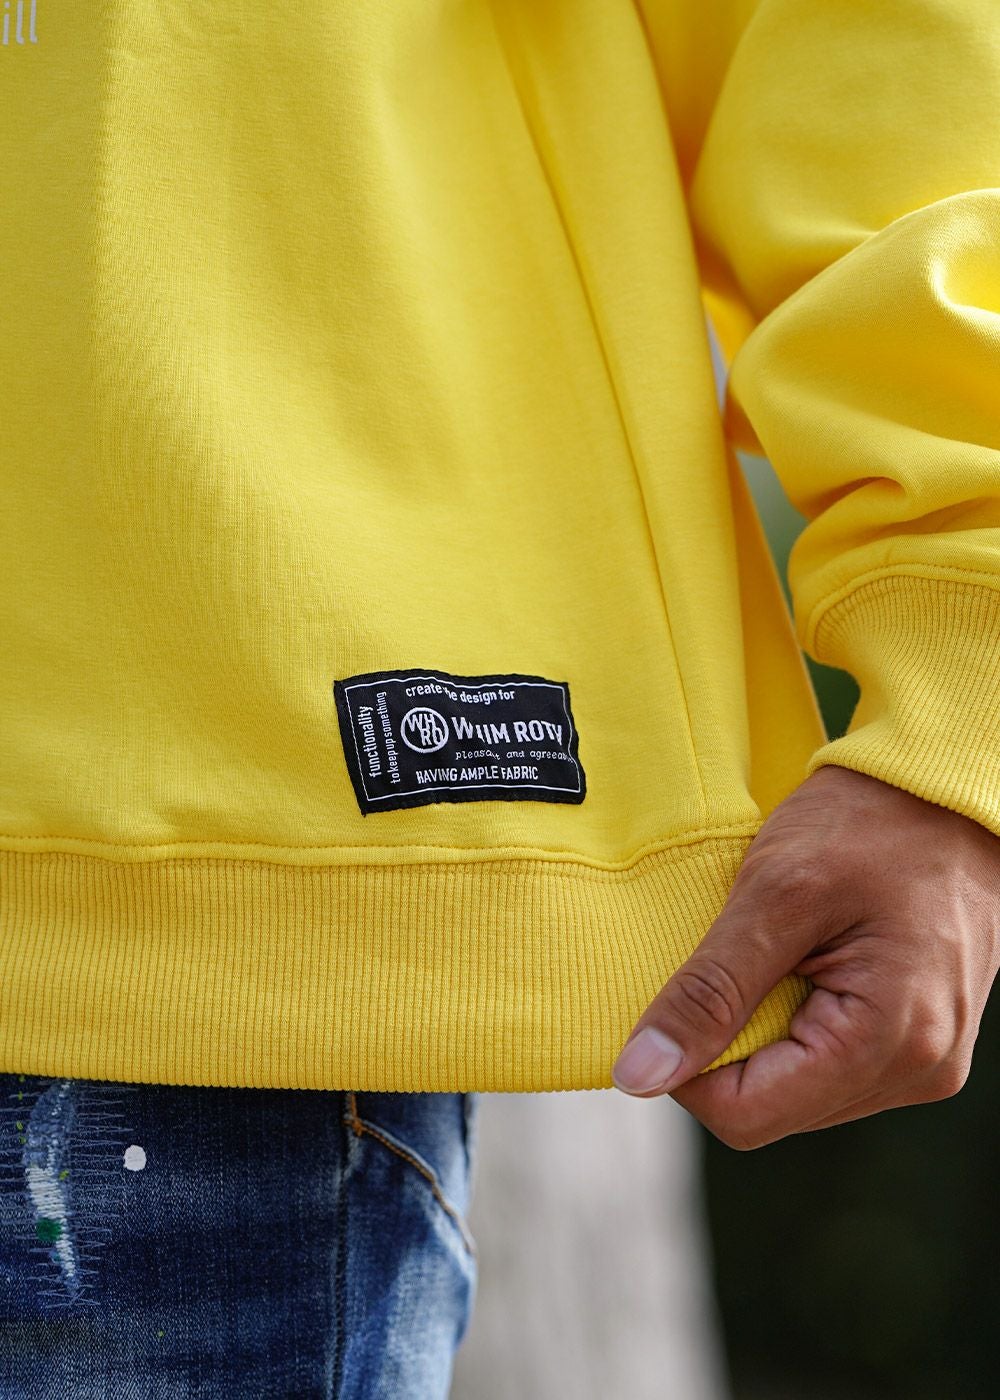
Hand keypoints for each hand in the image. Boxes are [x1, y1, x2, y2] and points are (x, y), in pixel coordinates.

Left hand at [610, 765, 999, 1147]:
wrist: (948, 787)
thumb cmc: (871, 823)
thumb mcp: (774, 893)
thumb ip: (709, 990)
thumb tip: (639, 1073)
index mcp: (889, 1041)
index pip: (746, 1115)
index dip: (688, 1066)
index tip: (678, 993)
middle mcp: (918, 1071)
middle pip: (770, 1109)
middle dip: (729, 1043)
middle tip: (734, 956)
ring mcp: (925, 1062)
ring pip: (796, 1091)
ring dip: (764, 1030)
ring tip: (779, 951)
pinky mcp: (920, 1042)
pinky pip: (829, 1064)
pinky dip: (796, 1020)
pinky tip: (802, 960)